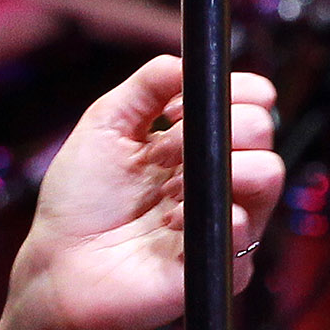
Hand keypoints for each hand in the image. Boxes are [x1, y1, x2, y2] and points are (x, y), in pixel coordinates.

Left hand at [7, 55, 283, 329]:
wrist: (59, 269)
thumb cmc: (78, 203)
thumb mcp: (103, 127)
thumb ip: (145, 87)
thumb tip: (186, 59)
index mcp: (192, 143)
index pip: (245, 105)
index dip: (241, 89)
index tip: (213, 90)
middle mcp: (214, 177)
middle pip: (262, 130)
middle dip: (225, 123)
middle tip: (174, 144)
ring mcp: (223, 219)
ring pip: (269, 174)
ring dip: (225, 165)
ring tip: (174, 187)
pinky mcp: (224, 264)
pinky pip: (245, 228)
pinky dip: (208, 218)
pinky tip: (170, 226)